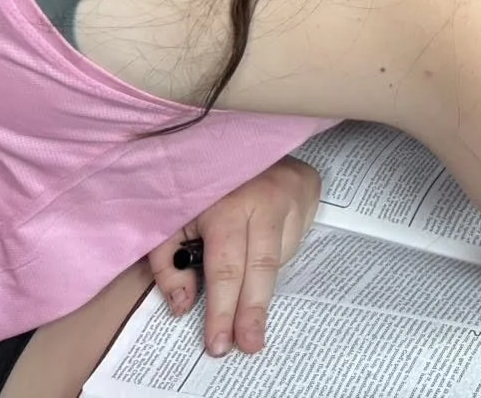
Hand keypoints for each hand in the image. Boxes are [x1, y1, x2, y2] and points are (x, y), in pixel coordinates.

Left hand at [147, 158, 320, 356]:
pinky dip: (279, 250)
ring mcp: (294, 192)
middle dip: (252, 311)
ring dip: (261, 276)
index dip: (223, 310)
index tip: (219, 343)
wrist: (235, 137)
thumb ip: (168, 266)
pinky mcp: (311, 188)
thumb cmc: (199, 184)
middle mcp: (265, 197)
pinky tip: (262, 240)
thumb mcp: (169, 221)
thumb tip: (184, 306)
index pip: (226, 269)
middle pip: (262, 268)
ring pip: (281, 254)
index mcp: (226, 205)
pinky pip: (296, 237)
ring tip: (244, 272)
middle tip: (249, 344)